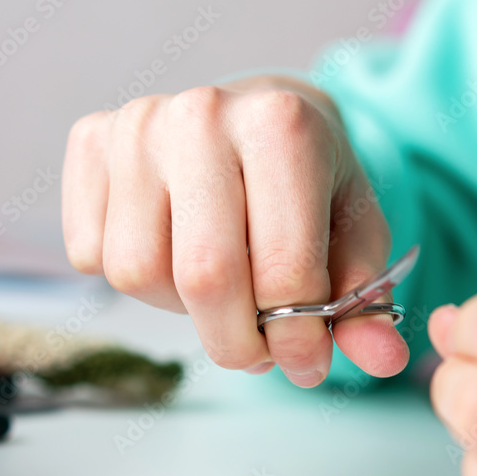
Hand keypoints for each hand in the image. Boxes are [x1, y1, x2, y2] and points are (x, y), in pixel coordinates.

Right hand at [62, 76, 407, 386]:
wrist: (262, 115)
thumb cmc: (313, 181)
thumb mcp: (357, 234)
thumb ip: (367, 302)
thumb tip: (385, 361)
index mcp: (281, 126)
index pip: (282, 270)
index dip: (296, 339)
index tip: (307, 361)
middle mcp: (202, 114)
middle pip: (204, 278)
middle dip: (235, 341)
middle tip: (259, 347)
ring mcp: (136, 124)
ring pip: (136, 273)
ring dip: (182, 307)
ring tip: (223, 282)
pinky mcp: (91, 140)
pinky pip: (91, 254)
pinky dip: (137, 278)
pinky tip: (176, 248)